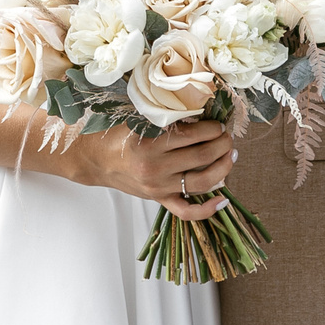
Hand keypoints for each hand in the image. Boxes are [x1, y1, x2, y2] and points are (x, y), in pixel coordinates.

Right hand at [59, 118, 235, 221]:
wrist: (94, 160)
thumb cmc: (115, 136)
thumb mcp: (136, 119)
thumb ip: (165, 118)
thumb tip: (199, 113)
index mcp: (149, 145)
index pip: (193, 135)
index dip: (212, 127)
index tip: (218, 123)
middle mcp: (156, 168)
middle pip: (203, 155)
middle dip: (223, 143)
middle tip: (227, 135)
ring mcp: (159, 187)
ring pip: (203, 181)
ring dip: (224, 167)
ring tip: (230, 154)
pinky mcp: (159, 199)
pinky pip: (187, 211)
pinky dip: (208, 209)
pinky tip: (224, 199)